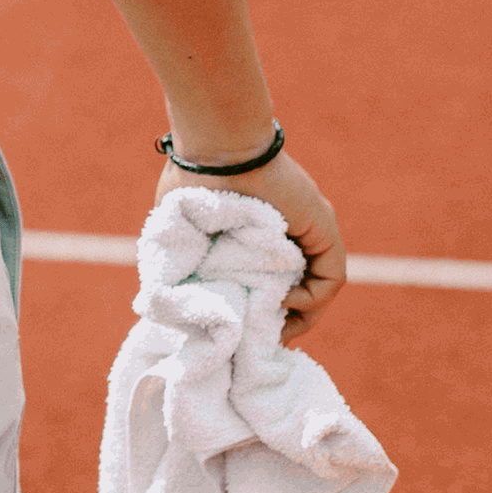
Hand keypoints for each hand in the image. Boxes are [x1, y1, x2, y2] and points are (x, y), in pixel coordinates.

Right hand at [150, 143, 345, 331]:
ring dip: (298, 316)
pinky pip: (331, 279)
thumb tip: (159, 297)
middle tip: (259, 344)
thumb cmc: (192, 179)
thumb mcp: (182, 231)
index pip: (272, 280)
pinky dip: (312, 299)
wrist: (218, 148)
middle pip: (298, 288)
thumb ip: (182, 260)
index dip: (260, 311)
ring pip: (317, 288)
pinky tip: (284, 301)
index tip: (241, 331)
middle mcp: (290, 233)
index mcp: (260, 234)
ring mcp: (310, 231)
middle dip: (281, 322)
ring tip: (271, 329)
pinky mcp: (324, 230)